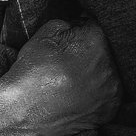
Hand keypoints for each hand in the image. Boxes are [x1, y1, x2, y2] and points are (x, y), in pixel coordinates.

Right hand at [0, 18, 120, 135]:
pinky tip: (81, 91)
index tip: (74, 34)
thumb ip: (69, 23)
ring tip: (76, 76)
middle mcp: (110, 66)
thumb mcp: (45, 33)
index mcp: (96, 42)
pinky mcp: (111, 110)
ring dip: (99, 69)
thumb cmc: (32, 72)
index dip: (83, 28)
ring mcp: (112, 90)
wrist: (23, 113)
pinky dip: (99, 90)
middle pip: (108, 48)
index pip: (97, 25)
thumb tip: (79, 24)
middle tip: (73, 57)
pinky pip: (110, 92)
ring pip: (110, 70)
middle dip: (93, 49)